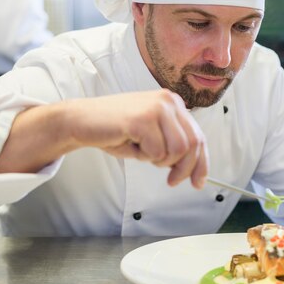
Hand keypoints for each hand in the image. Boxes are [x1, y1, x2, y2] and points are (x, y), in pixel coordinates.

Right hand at [66, 89, 208, 188]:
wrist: (82, 120)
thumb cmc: (115, 129)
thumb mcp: (152, 135)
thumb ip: (172, 144)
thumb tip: (192, 169)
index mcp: (173, 103)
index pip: (198, 136)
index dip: (201, 163)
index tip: (198, 182)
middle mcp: (168, 101)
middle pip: (193, 145)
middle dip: (184, 169)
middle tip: (171, 181)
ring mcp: (156, 108)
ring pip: (177, 150)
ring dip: (159, 161)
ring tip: (142, 151)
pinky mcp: (142, 119)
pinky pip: (156, 152)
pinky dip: (144, 157)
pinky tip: (131, 145)